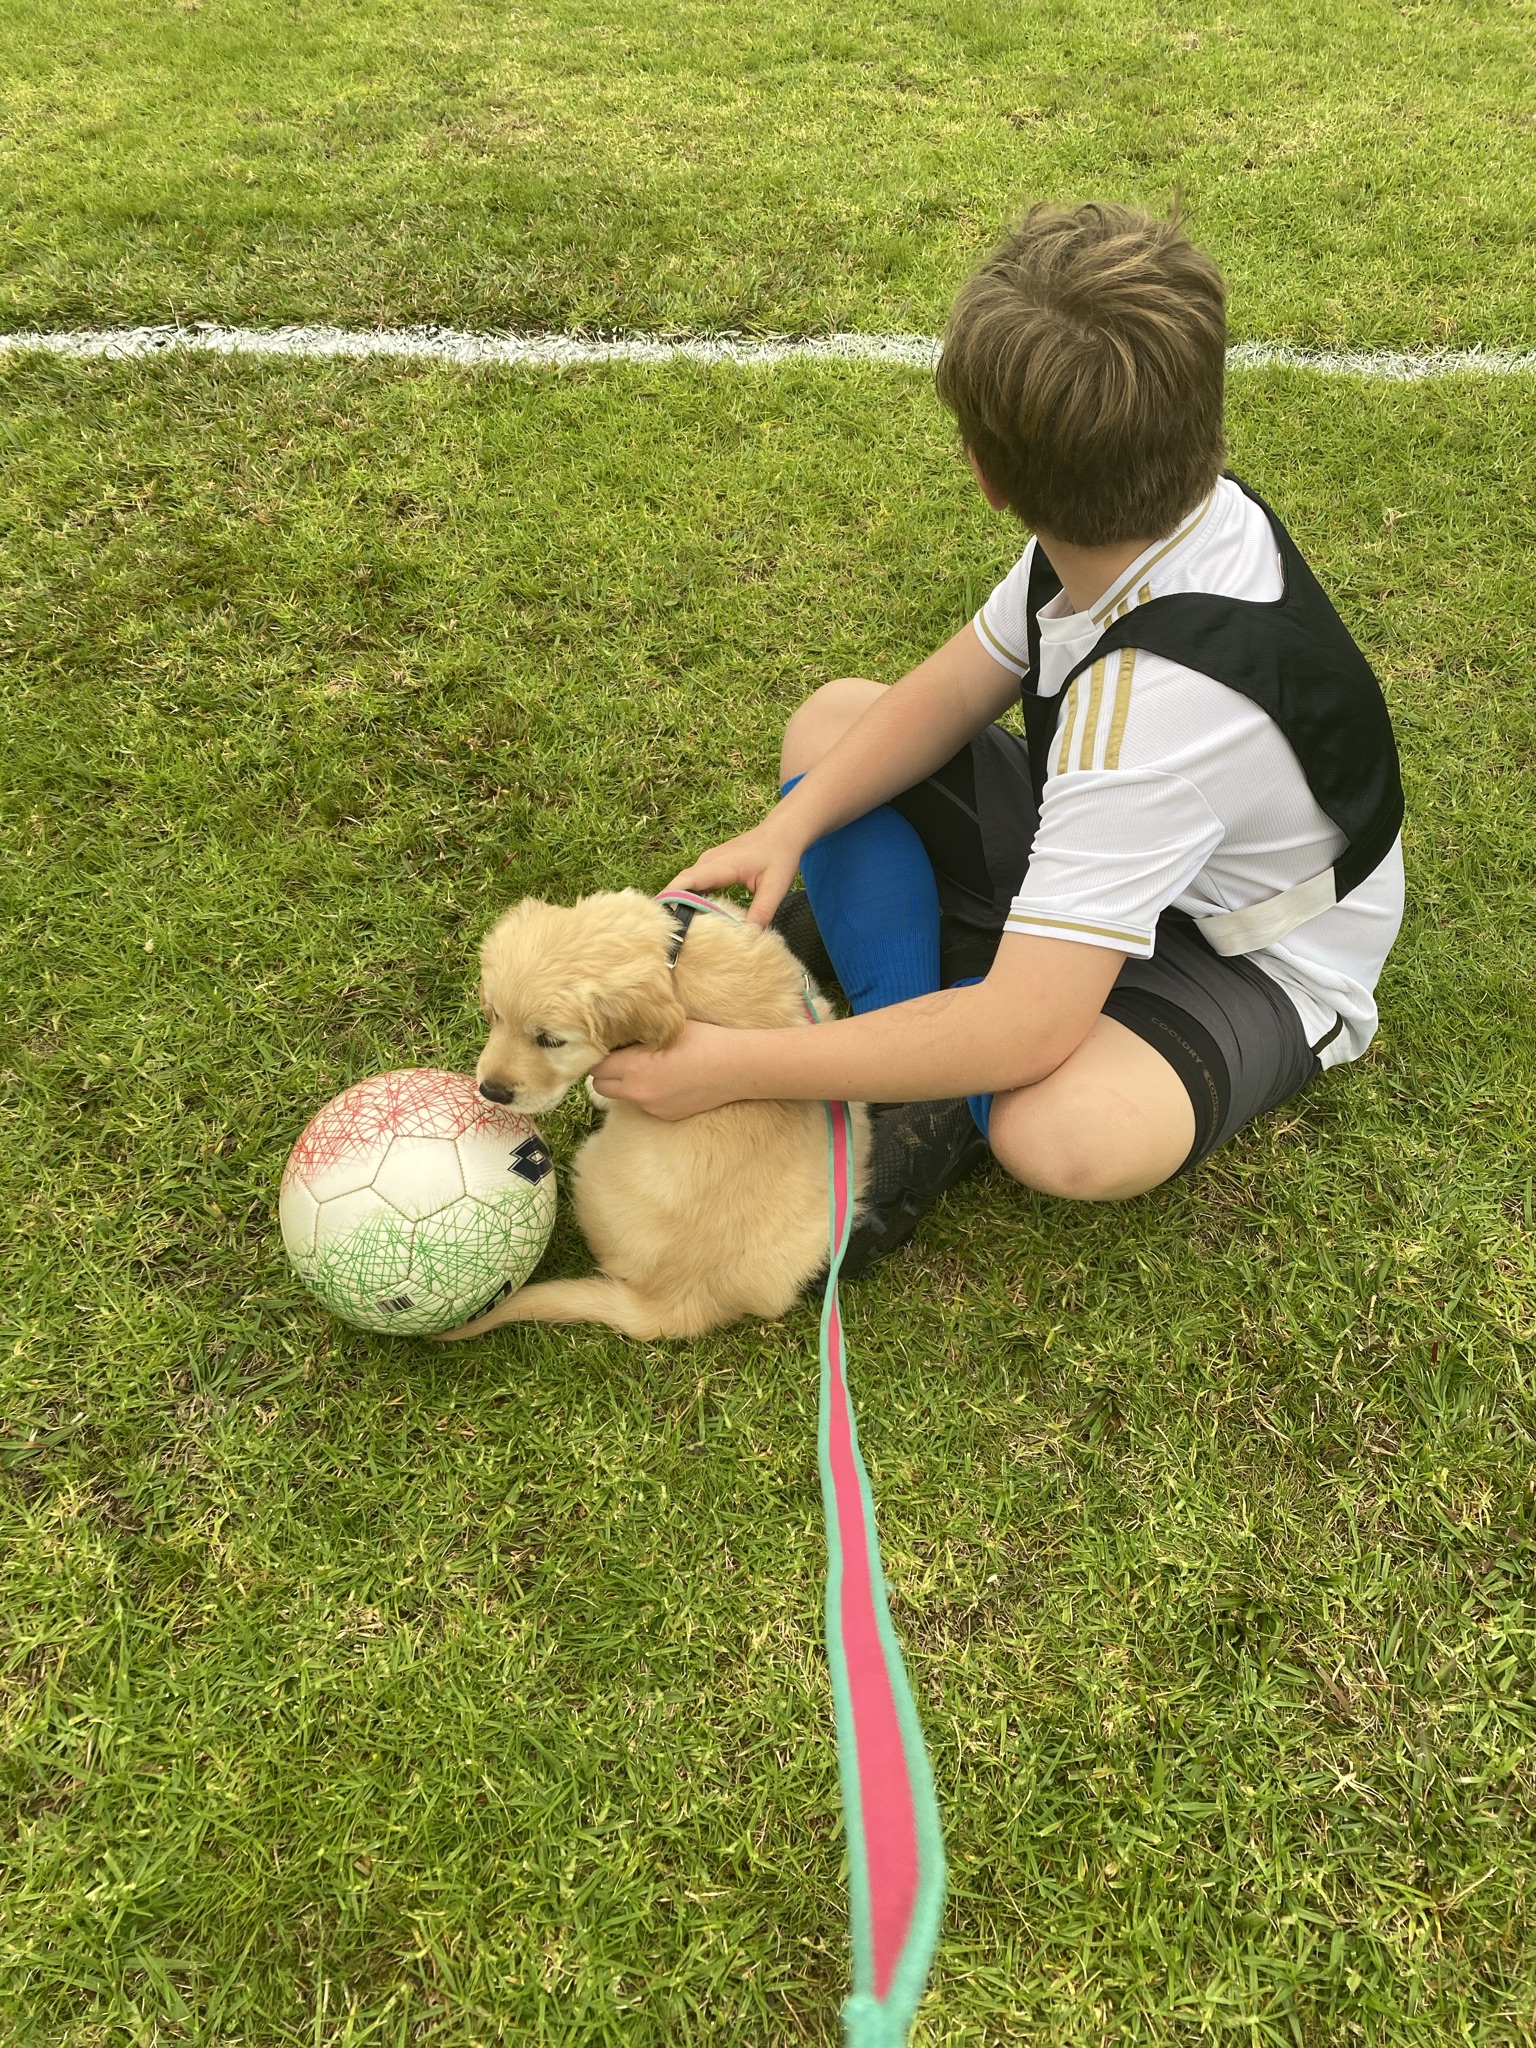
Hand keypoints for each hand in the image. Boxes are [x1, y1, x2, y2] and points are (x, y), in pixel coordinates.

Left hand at [591, 1021, 742, 1118]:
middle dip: (605, 1073)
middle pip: (600, 1087)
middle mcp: (637, 1091)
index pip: (595, 1066)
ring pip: (623, 1097)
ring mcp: (652, 1107)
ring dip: (626, 1084)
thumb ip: (638, 1034)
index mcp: (633, 1066)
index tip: (607, 1046)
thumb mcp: (666, 1028)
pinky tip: (669, 1080)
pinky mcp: (666, 1116)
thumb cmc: (704, 1040)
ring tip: (648, 1068)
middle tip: (619, 1058)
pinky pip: (645, 1104)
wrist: (736, 1067)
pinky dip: (648, 1093)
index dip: (599, 1054)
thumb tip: (617, 1032)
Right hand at [669, 817, 804, 926]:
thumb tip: (749, 937)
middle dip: (671, 908)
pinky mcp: (711, 867)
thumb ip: (762, 911)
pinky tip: (694, 918)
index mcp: (720, 865)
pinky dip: (691, 899)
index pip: (686, 882)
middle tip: (668, 936)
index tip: (661, 921)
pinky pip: (694, 884)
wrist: (783, 831)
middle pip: (680, 886)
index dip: (670, 900)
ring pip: (686, 885)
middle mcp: (708, 862)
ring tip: (677, 931)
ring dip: (679, 904)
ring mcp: (708, 863)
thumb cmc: (780, 855)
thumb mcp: (775, 886)